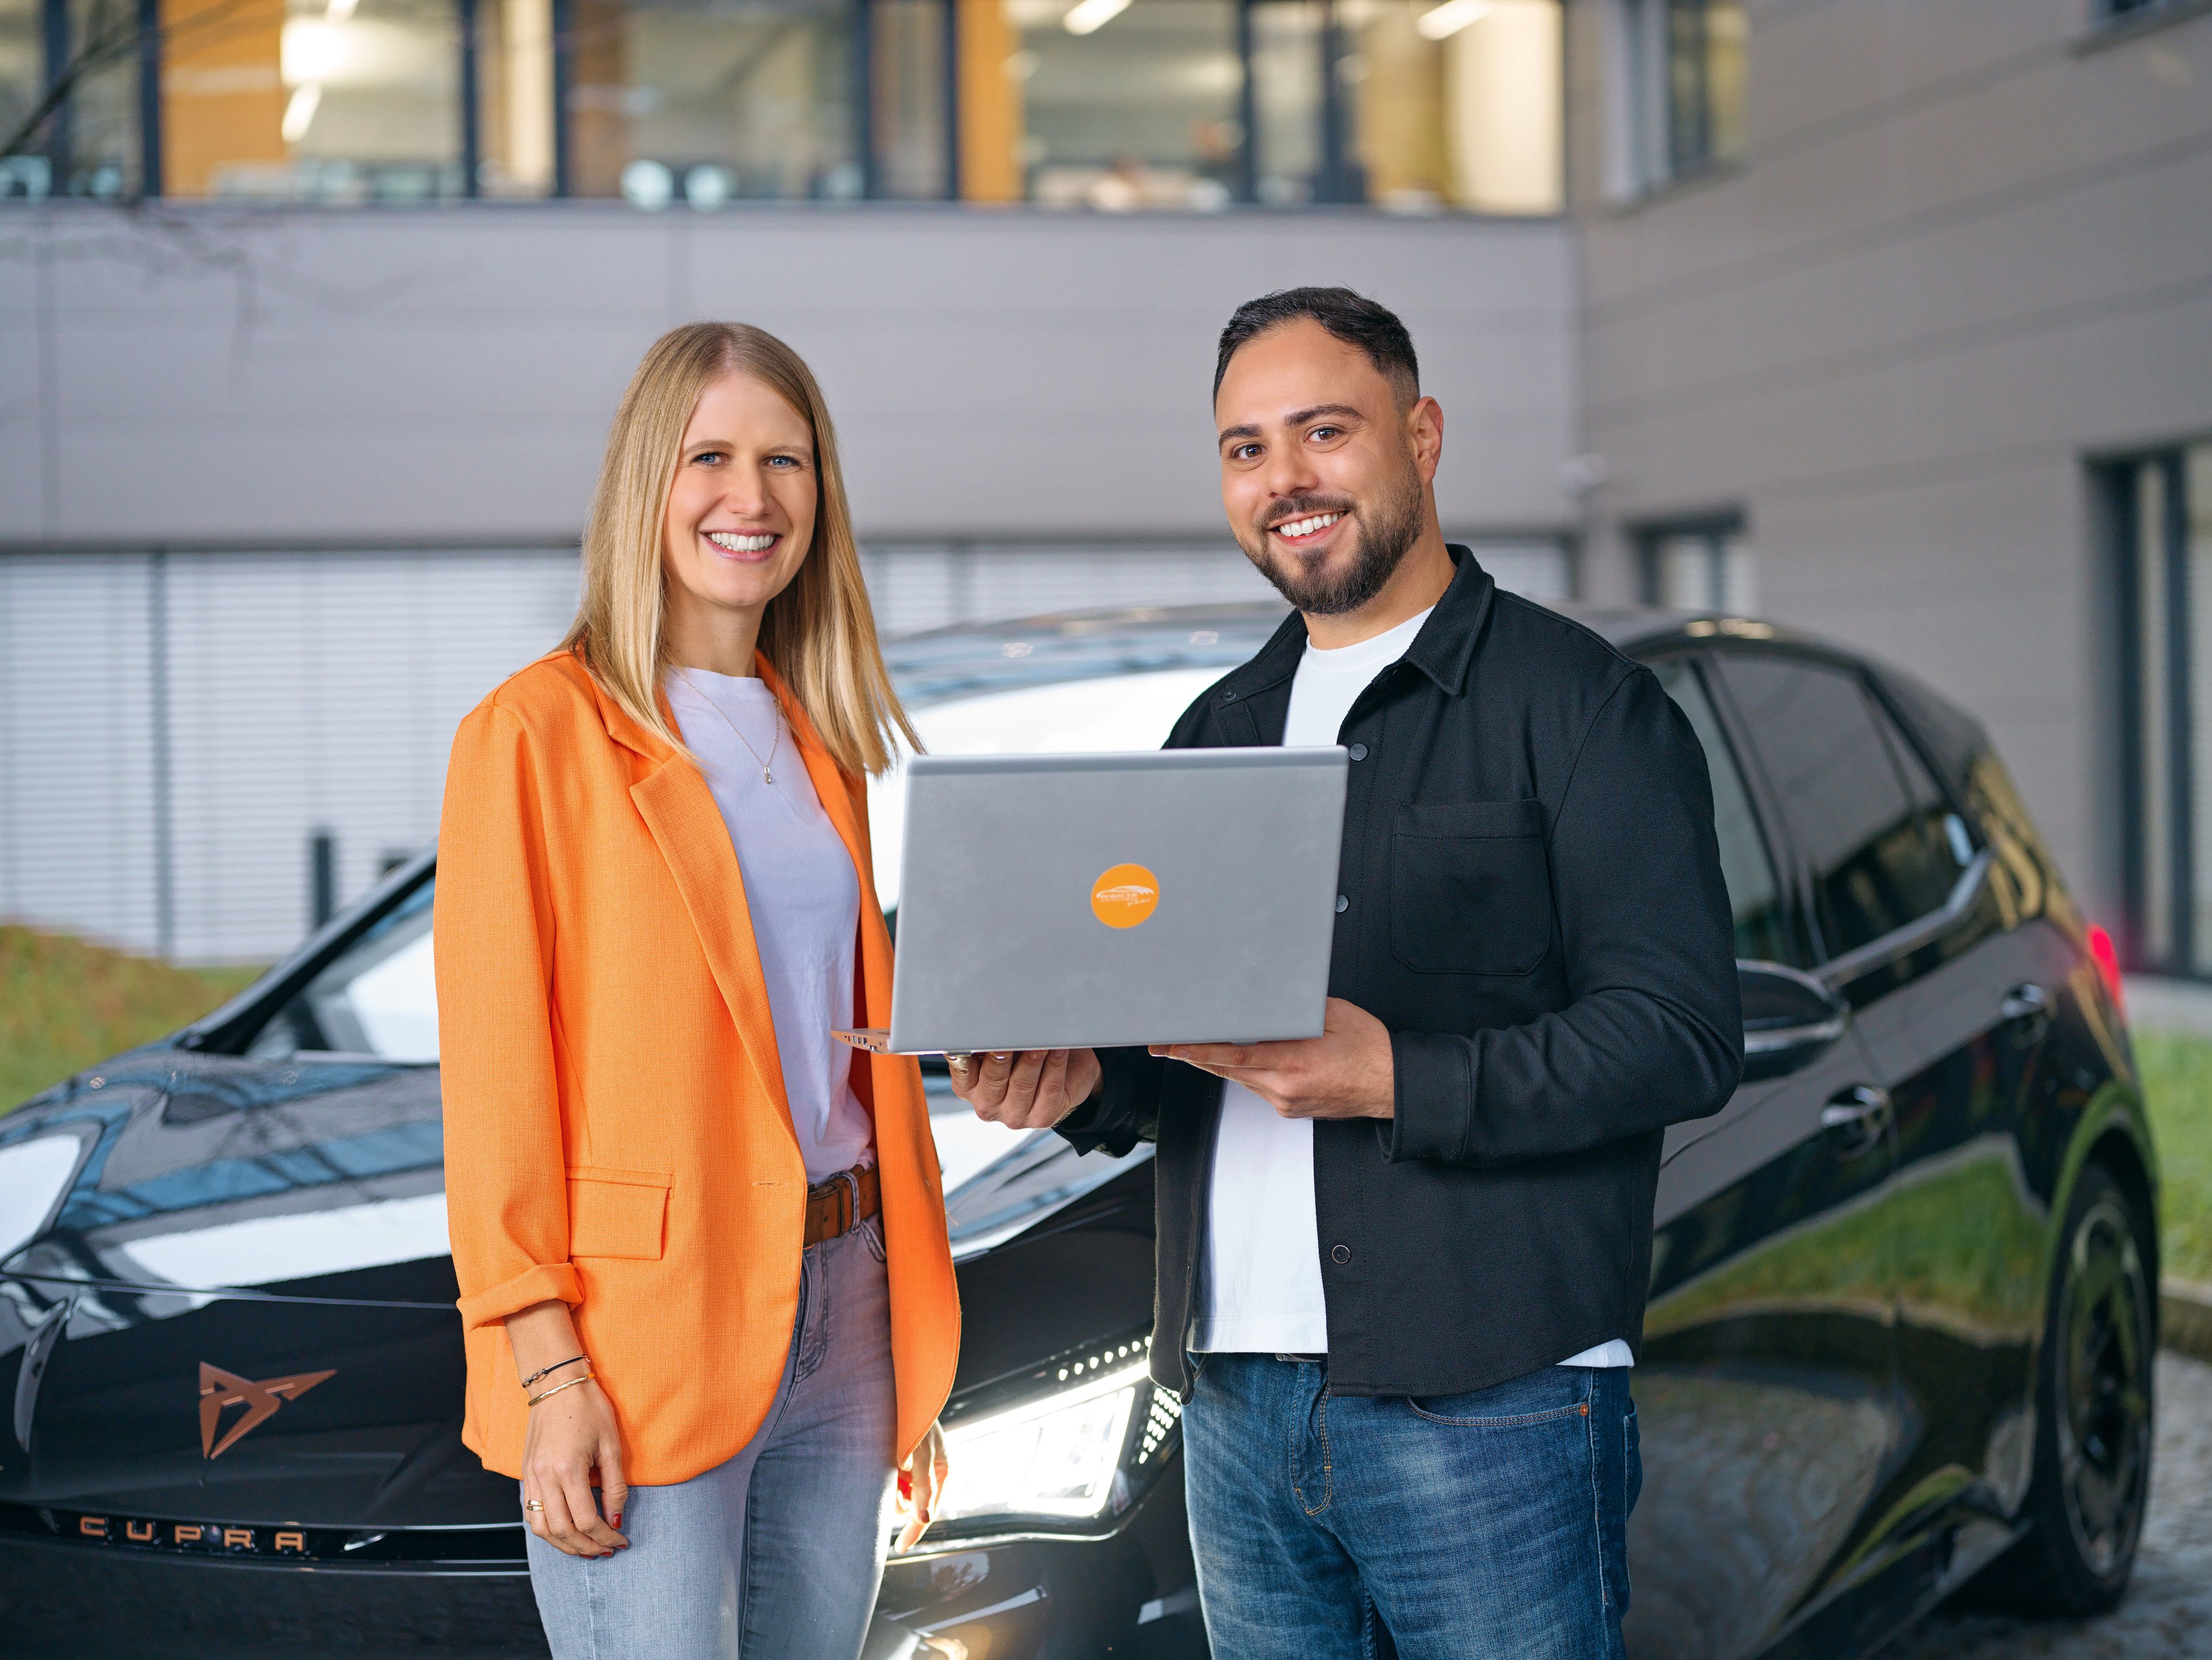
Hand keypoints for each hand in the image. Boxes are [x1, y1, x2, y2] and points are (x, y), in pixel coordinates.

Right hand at [521, 1377, 629, 1556]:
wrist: (556, 1383)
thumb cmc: (588, 1408)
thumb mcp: (611, 1444)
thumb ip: (614, 1486)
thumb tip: (616, 1519)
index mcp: (567, 1469)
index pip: (586, 1520)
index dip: (605, 1536)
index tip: (621, 1540)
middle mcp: (544, 1477)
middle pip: (563, 1531)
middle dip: (587, 1547)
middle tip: (607, 1551)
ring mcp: (530, 1476)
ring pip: (541, 1528)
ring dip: (564, 1545)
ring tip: (586, 1549)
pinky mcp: (525, 1473)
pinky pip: (530, 1513)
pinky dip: (547, 1530)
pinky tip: (564, 1533)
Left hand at [893, 1419, 951, 1553]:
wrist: (901, 1393)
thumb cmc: (915, 1421)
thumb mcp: (921, 1455)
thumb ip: (923, 1487)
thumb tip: (923, 1519)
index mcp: (943, 1472)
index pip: (928, 1510)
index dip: (915, 1531)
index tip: (900, 1548)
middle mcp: (928, 1473)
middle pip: (911, 1504)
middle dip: (899, 1501)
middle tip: (893, 1485)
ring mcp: (912, 1467)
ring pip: (898, 1493)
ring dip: (891, 1487)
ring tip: (888, 1462)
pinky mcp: (897, 1460)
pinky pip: (890, 1481)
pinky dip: (885, 1477)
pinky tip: (884, 1460)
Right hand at [950, 1048, 1100, 1130]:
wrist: (1061, 1077)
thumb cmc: (1022, 1057)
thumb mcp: (997, 1048)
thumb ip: (987, 1039)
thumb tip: (986, 1019)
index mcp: (968, 1087)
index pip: (963, 1069)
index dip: (970, 1053)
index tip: (978, 1036)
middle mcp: (987, 1104)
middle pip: (994, 1078)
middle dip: (1003, 1054)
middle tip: (1011, 1035)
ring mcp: (1015, 1115)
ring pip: (1023, 1083)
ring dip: (1033, 1058)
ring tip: (1040, 1039)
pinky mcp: (1043, 1116)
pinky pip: (1049, 1088)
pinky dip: (1054, 1065)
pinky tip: (1058, 1049)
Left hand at [1153, 997, 1394, 1119]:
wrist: (1392, 1085)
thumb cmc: (1369, 1049)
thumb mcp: (1332, 1014)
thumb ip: (1293, 1006)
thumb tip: (1264, 999)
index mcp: (1294, 1062)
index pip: (1232, 1056)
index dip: (1197, 1050)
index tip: (1172, 1045)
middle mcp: (1284, 1087)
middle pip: (1227, 1070)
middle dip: (1197, 1055)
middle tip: (1168, 1043)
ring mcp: (1285, 1102)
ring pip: (1240, 1080)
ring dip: (1222, 1063)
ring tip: (1202, 1043)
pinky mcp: (1289, 1109)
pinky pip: (1257, 1087)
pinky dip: (1247, 1071)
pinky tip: (1248, 1057)